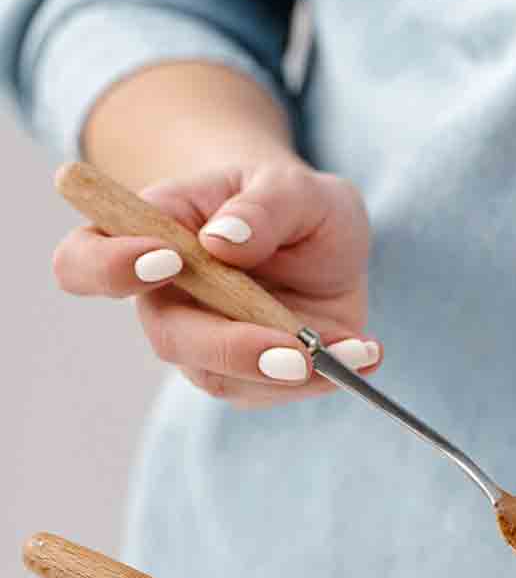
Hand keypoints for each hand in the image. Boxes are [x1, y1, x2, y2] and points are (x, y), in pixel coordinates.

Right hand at [52, 160, 379, 406]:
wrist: (323, 238)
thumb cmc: (289, 203)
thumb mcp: (292, 185)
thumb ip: (262, 205)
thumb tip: (224, 239)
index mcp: (148, 239)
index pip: (86, 262)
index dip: (109, 267)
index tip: (167, 258)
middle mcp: (167, 302)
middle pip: (170, 338)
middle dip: (232, 348)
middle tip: (292, 351)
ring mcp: (208, 346)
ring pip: (226, 377)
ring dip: (290, 372)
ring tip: (354, 349)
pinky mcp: (253, 377)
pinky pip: (279, 391)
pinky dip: (327, 378)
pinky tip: (367, 352)